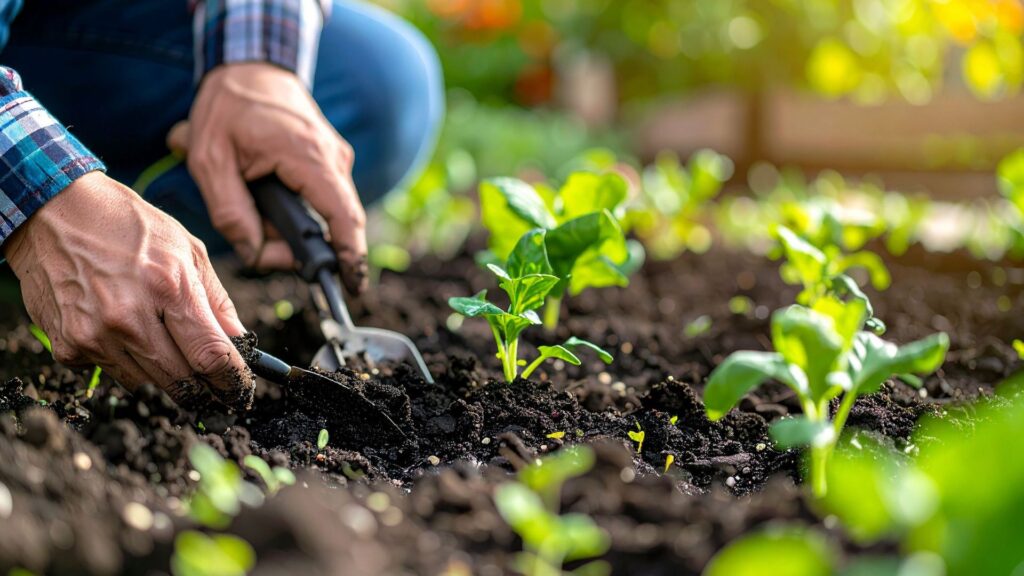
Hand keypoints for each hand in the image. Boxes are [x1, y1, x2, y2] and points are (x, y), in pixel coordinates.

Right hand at [4, 172, 254, 409]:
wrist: (51, 212)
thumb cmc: (126, 224)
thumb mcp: (187, 248)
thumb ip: (216, 300)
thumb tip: (239, 341)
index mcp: (168, 288)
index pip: (211, 357)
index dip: (232, 382)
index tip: (240, 392)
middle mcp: (129, 319)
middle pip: (181, 382)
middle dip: (203, 391)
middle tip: (214, 390)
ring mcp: (95, 336)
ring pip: (147, 384)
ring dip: (163, 376)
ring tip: (162, 345)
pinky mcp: (68, 346)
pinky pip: (111, 373)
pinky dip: (125, 362)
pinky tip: (122, 332)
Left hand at [168, 62, 367, 293]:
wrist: (251, 66)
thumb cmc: (228, 107)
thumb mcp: (210, 161)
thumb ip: (230, 213)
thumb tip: (254, 254)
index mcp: (309, 157)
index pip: (342, 217)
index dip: (349, 256)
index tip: (353, 287)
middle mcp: (333, 159)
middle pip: (332, 224)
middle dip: (297, 246)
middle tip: (258, 246)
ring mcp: (336, 160)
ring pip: (324, 214)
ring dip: (289, 225)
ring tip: (250, 204)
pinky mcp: (330, 162)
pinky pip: (321, 201)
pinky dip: (295, 211)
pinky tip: (264, 195)